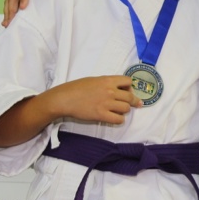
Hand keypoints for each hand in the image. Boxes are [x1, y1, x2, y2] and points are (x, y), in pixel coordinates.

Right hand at [0, 74, 141, 147]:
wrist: (64, 98)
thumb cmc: (76, 88)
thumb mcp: (94, 80)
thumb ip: (107, 83)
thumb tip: (118, 88)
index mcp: (108, 80)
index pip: (128, 82)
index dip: (129, 87)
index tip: (127, 91)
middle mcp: (110, 91)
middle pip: (130, 97)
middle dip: (132, 101)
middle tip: (134, 104)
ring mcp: (106, 103)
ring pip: (126, 109)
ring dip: (124, 110)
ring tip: (118, 111)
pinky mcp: (101, 115)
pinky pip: (118, 119)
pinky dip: (119, 120)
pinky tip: (114, 118)